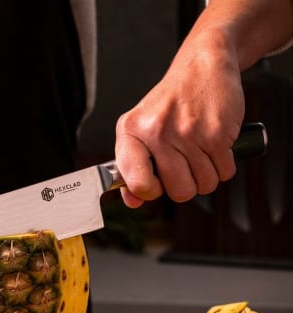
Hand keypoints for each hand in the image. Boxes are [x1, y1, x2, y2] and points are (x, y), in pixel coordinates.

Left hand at [114, 33, 244, 207]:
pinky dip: (223, 165)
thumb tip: (134, 201)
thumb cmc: (170, 103)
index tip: (157, 183)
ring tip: (200, 152)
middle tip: (186, 165)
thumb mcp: (140, 129)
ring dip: (207, 175)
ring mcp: (188, 133)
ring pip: (205, 185)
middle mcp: (157, 133)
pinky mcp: (218, 133)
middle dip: (187, 185)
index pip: (137, 184)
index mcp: (131, 133)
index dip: (151, 191)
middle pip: (179, 192)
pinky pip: (225, 173)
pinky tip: (215, 145)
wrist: (202, 67)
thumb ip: (132, 166)